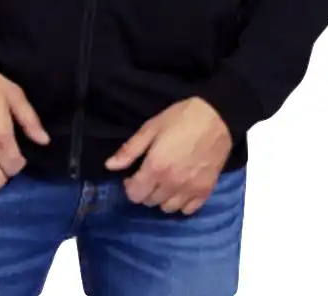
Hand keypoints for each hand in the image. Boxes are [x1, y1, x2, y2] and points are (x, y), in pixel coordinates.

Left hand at [104, 97, 232, 214]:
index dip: (130, 186)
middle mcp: (172, 184)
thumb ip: (130, 149)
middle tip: (150, 174)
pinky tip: (181, 187)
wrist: (217, 116)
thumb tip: (110, 166)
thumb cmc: (181, 118)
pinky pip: (188, 210)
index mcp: (156, 167)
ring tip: (165, 181)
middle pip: (150, 202)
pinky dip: (182, 203)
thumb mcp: (152, 127)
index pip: (135, 195)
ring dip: (162, 198)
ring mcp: (190, 190)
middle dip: (145, 190)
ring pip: (167, 208)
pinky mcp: (206, 191)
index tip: (133, 175)